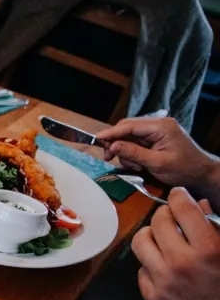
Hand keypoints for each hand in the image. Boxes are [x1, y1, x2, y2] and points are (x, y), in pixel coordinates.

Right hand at [99, 117, 219, 191]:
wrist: (202, 174)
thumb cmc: (184, 169)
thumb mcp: (157, 163)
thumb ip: (134, 153)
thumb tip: (113, 146)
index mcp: (161, 126)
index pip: (129, 125)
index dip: (111, 132)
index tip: (96, 139)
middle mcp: (158, 125)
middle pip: (127, 129)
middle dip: (117, 143)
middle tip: (108, 157)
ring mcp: (157, 131)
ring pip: (129, 137)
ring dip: (125, 152)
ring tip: (134, 166)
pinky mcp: (156, 139)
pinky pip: (136, 142)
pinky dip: (132, 154)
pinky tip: (138, 164)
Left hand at [132, 188, 219, 299]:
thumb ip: (217, 227)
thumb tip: (198, 205)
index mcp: (208, 248)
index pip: (182, 208)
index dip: (179, 196)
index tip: (179, 195)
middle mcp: (181, 262)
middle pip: (157, 222)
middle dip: (165, 214)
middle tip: (172, 216)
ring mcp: (163, 281)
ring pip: (140, 242)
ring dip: (152, 235)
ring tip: (163, 238)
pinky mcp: (152, 298)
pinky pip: (141, 269)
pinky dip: (151, 264)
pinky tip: (165, 266)